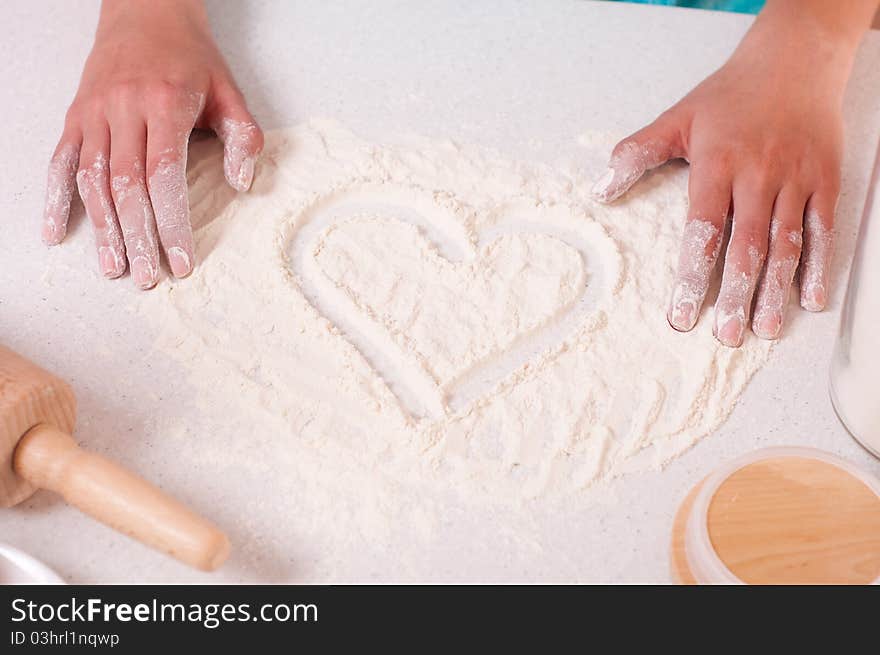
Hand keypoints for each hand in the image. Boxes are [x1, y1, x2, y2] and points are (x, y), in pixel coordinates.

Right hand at [42, 0, 262, 288]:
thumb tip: (242, 184)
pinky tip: (55, 232)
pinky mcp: (76, 115)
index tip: (180, 262)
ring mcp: (94, 113)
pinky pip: (60, 161)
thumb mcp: (230, 92)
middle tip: (146, 278)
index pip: (164, 176)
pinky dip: (55, 198)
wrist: (146, 12)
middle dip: (137, 237)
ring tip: (114, 267)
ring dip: (102, 228)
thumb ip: (243, 138)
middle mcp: (123, 109)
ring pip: (92, 179)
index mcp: (164, 105)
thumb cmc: (192, 59)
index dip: (171, 224)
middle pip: (125, 185)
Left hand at [591, 2, 873, 345]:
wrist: (794, 60)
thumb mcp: (676, 118)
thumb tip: (600, 189)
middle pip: (746, 247)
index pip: (703, 231)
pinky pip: (823, 230)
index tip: (683, 315)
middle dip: (735, 295)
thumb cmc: (730, 95)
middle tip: (726, 336)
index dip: (693, 277)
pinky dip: (820, 265)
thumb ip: (637, 153)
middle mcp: (758, 176)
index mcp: (718, 166)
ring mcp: (795, 180)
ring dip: (775, 290)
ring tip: (764, 328)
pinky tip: (809, 299)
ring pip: (786, 245)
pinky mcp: (824, 181)